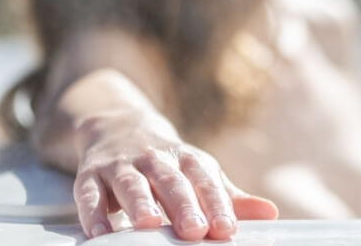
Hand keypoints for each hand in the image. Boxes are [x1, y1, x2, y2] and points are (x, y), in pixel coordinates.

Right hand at [72, 109, 277, 239]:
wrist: (118, 126)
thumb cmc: (168, 163)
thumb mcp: (199, 174)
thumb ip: (230, 197)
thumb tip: (271, 214)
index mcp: (187, 159)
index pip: (205, 180)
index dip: (217, 204)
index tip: (228, 230)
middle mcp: (156, 158)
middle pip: (171, 181)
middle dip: (183, 205)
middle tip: (195, 232)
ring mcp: (122, 164)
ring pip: (131, 183)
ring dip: (139, 203)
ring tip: (146, 226)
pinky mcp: (91, 174)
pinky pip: (90, 193)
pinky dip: (93, 212)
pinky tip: (99, 234)